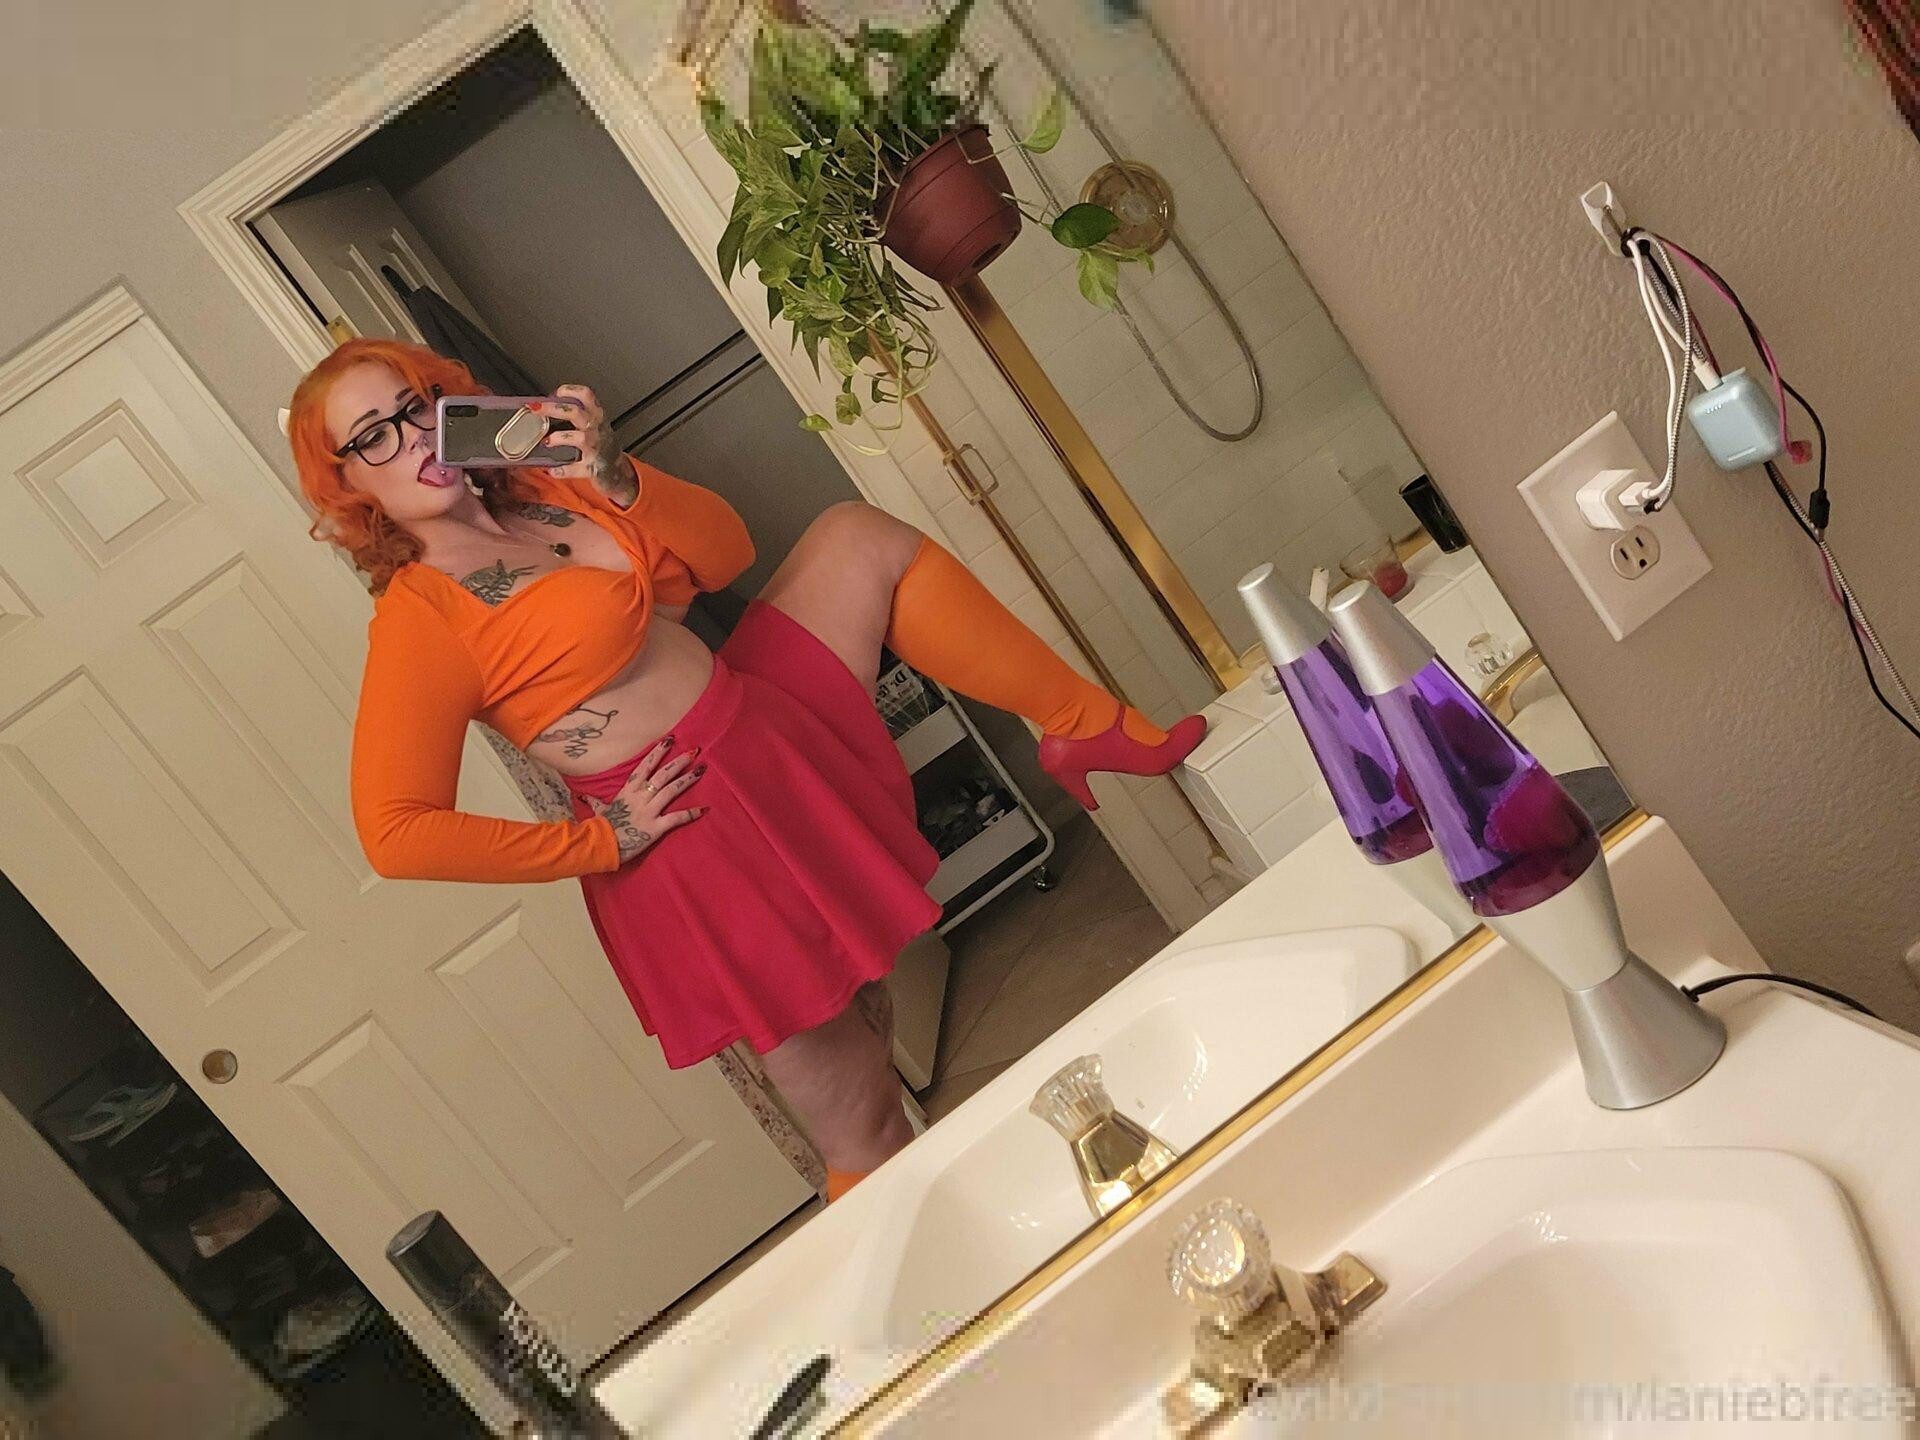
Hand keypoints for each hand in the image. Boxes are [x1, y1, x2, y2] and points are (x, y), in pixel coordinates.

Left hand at [536, 385, 636, 504]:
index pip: (586, 396)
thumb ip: (574, 414)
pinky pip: (577, 468)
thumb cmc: (600, 445)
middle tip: (535, 408)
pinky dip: (563, 470)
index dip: (570, 391)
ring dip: (559, 438)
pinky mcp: (593, 468)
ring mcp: (596, 449)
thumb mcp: (593, 425)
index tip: (555, 393)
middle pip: (576, 412)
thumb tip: (544, 406)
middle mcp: (597, 429)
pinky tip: (553, 469)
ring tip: (547, 442)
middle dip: (552, 408)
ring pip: (579, 438)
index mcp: (596, 416)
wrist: (616, 471)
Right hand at [585, 737, 706, 863]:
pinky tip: (704, 809)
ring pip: (672, 790)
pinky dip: (690, 813)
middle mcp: (641, 796)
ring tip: (701, 769)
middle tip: (694, 750)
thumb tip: (583, 796)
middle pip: (663, 774)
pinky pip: (676, 818)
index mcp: (628, 790)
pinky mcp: (656, 827)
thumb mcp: (598, 811)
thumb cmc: (599, 828)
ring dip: (688, 779)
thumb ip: (594, 801)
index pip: (645, 766)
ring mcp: (649, 810)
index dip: (658, 752)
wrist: (600, 845)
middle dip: (679, 761)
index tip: (670, 740)